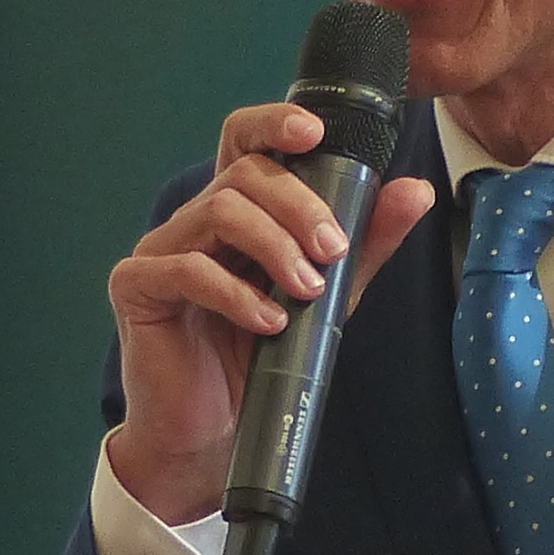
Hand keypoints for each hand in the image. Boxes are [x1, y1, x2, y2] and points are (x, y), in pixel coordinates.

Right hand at [105, 104, 434, 523]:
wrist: (211, 433)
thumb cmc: (262, 359)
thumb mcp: (327, 296)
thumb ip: (364, 245)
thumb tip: (416, 191)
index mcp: (235, 212)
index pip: (245, 140)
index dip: (274, 122)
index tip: (316, 134)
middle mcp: (194, 220)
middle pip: (244, 173)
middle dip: (299, 206)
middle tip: (334, 252)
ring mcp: (160, 250)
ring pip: (219, 210)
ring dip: (274, 248)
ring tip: (306, 292)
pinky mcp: (137, 287)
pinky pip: (186, 268)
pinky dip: (237, 294)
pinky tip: (268, 322)